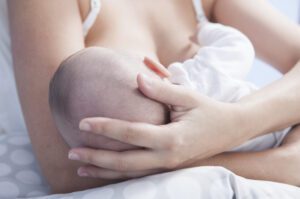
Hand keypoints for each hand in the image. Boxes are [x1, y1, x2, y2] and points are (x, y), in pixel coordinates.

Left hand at [68, 63, 245, 178]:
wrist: (230, 130)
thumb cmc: (209, 110)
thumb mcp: (188, 96)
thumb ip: (162, 89)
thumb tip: (138, 76)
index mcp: (172, 138)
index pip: (131, 133)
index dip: (106, 128)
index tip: (82, 122)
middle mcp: (168, 157)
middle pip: (125, 161)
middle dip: (97, 157)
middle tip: (71, 152)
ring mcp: (168, 166)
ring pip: (130, 172)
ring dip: (104, 171)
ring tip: (80, 167)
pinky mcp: (168, 168)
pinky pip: (139, 174)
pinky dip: (120, 173)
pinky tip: (106, 171)